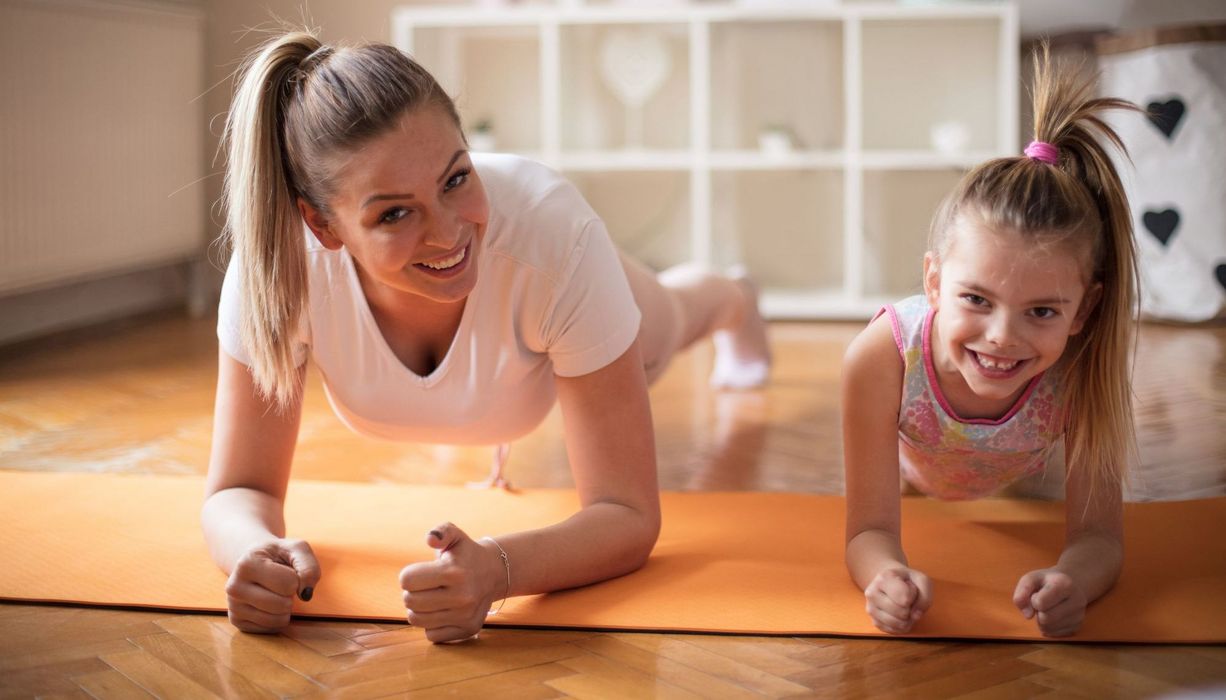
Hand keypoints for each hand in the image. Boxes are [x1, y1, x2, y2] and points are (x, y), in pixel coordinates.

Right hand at [225, 538, 320, 633]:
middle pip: (282, 605)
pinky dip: (278, 618)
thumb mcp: (297, 549)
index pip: (288, 583)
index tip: (286, 570)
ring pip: (277, 620)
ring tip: (276, 593)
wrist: (253, 561)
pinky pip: (271, 628)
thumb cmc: (278, 555)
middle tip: (281, 583)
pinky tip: (269, 604)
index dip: (296, 578)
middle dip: (290, 595)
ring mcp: (233, 606)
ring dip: (286, 608)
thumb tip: (305, 595)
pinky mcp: (237, 621)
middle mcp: (234, 587)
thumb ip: (308, 567)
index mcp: (246, 564)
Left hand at [399, 522, 503, 642]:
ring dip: (419, 609)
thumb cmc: (465, 554)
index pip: (407, 580)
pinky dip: (432, 625)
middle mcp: (462, 596)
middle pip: (410, 602)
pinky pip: (431, 635)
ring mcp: (466, 615)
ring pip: (417, 620)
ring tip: (432, 598)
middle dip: (412, 592)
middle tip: (425, 586)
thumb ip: (440, 532)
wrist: (494, 572)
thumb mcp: (454, 535)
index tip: (420, 572)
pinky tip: (443, 611)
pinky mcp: (468, 630)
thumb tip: (431, 539)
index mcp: (454, 571)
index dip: (408, 575)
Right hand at [864, 567, 931, 633]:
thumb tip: (915, 616)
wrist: (890, 582)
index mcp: (883, 578)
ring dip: (908, 619)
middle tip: (907, 599)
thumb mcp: (922, 580)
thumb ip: (925, 597)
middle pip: (902, 613)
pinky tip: (900, 615)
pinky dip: (902, 626)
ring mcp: (871, 609)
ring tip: (904, 607)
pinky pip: (895, 631)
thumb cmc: (907, 581)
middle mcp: (872, 593)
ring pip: (898, 624)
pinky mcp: (874, 622)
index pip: (905, 598)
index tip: (910, 588)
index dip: (914, 596)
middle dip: (910, 608)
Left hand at [1013, 568, 1086, 637]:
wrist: (1071, 584)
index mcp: (1065, 584)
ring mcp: (1079, 615)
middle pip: (1045, 619)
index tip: (1038, 594)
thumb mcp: (1031, 578)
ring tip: (1048, 608)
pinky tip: (1053, 615)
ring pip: (1049, 628)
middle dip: (1038, 612)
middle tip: (1042, 603)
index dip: (1033, 600)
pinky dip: (1048, 627)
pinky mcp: (1078, 627)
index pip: (1040, 603)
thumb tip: (1027, 615)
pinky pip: (1054, 634)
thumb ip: (1022, 592)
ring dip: (1041, 621)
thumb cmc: (1047, 581)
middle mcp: (1077, 600)